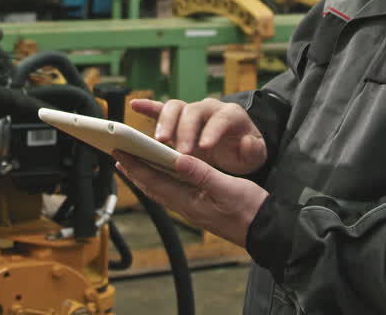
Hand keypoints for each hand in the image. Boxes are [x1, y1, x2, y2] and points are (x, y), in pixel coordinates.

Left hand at [114, 150, 268, 247]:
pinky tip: (162, 176)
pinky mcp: (201, 208)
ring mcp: (193, 209)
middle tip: (118, 155)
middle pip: (153, 187)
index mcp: (190, 201)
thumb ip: (201, 174)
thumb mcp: (227, 188)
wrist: (267, 231)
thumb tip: (177, 158)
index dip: (136, 166)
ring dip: (145, 176)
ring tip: (133, 165)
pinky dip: (162, 181)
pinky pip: (173, 192)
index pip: (155, 181)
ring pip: (162, 190)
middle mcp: (187, 207)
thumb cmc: (251, 210)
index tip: (120, 153)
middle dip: (135, 171)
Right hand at [131, 98, 266, 175]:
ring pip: (175, 108)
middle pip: (193, 112)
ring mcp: (191, 112)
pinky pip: (161, 108)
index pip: (220, 119)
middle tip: (180, 151)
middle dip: (185, 131)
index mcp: (230, 115)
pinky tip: (135, 105)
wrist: (236, 145)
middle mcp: (209, 108)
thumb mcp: (256, 154)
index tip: (204, 147)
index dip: (212, 131)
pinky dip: (148, 106)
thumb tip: (246, 142)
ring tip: (159, 141)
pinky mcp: (177, 118)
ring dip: (165, 123)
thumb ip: (254, 150)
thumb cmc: (244, 150)